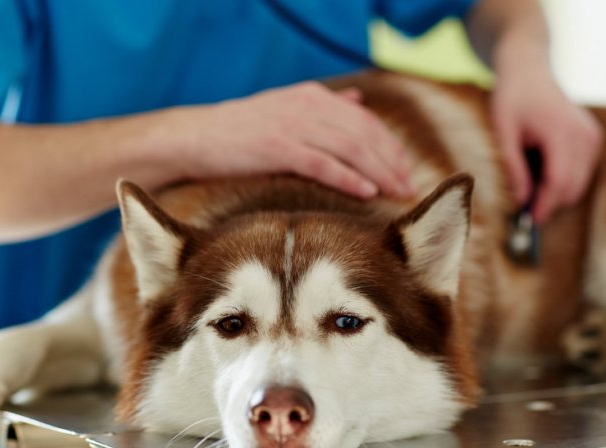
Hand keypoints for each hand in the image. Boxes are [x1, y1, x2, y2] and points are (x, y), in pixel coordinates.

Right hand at [171, 82, 414, 198]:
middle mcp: (308, 106)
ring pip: (350, 148)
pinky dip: (348, 178)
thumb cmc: (240, 131)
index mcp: (312, 96)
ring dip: (379, 172)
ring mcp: (293, 125)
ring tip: (397, 193)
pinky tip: (367, 193)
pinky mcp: (278, 147)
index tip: (406, 169)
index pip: (364, 119)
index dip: (389, 145)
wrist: (196, 137)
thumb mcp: (285, 108)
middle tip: (409, 188)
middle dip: (391, 161)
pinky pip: (323, 164)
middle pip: (364, 133)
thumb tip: (358, 99)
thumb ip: (324, 105)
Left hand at [492, 60, 602, 222]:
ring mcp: (591, 136)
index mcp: (560, 131)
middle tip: (522, 209)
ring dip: (555, 190)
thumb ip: (512, 166)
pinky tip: (540, 166)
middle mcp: (583, 134)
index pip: (559, 180)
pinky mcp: (592, 138)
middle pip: (571, 186)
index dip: (544, 205)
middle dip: (548, 202)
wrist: (528, 71)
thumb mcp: (502, 132)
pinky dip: (562, 178)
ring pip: (578, 182)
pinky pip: (580, 171)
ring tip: (527, 178)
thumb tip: (520, 201)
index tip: (528, 220)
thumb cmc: (510, 99)